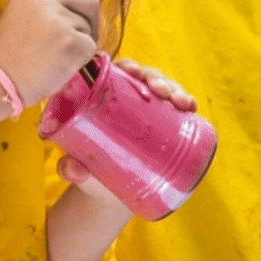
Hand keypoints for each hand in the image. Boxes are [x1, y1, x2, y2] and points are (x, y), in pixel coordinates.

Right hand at [0, 0, 98, 107]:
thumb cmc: (11, 52)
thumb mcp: (22, 11)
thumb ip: (47, 1)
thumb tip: (80, 5)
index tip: (72, 13)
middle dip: (90, 19)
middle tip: (79, 37)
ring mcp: (59, 17)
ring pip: (90, 25)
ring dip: (81, 40)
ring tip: (56, 54)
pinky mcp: (71, 40)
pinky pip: (91, 46)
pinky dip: (81, 58)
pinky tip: (59, 65)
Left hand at [55, 58, 195, 198]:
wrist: (109, 193)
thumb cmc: (88, 171)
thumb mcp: (78, 168)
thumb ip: (70, 168)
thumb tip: (71, 169)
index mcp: (99, 97)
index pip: (113, 72)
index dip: (126, 67)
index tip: (134, 72)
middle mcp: (124, 97)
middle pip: (141, 77)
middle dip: (155, 78)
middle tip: (161, 91)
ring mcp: (146, 110)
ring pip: (162, 89)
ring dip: (174, 88)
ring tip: (180, 102)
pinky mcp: (164, 124)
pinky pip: (176, 106)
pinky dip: (185, 101)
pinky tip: (191, 106)